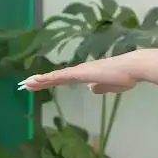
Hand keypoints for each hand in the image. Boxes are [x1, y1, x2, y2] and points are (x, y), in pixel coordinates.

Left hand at [19, 57, 137, 94]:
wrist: (131, 68)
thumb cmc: (125, 76)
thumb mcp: (111, 86)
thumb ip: (101, 87)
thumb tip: (92, 89)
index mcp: (87, 75)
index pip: (65, 79)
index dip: (52, 82)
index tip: (40, 84)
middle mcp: (80, 71)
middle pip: (57, 77)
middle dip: (42, 81)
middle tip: (26, 85)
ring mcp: (79, 71)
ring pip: (55, 76)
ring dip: (41, 80)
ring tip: (26, 84)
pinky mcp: (80, 73)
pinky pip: (60, 77)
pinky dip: (48, 79)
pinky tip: (38, 81)